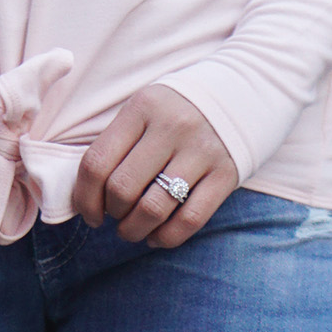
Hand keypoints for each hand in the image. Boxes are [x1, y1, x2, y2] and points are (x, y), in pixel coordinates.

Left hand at [74, 85, 237, 248]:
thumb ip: (117, 143)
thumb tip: (86, 197)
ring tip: (132, 230)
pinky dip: (165, 238)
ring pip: (153, 209)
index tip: (90, 213)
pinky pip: (189, 220)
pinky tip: (156, 236)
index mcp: (143, 107)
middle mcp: (172, 126)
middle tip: (116, 216)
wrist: (246, 93)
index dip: (85, 198)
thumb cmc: (178, 110)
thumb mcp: (146, 109)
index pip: (97, 162)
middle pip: (122, 189)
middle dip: (112, 214)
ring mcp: (202, 151)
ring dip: (134, 230)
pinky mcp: (226, 173)